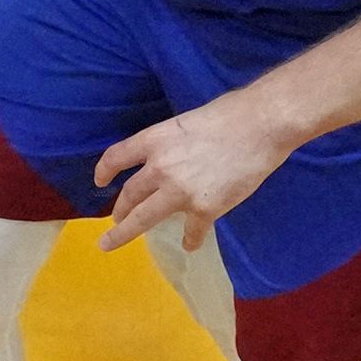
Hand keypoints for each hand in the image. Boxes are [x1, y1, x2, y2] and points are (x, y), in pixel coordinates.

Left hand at [89, 89, 292, 253]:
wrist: (260, 127)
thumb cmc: (228, 115)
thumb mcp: (185, 124)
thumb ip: (171, 145)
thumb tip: (169, 161)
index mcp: (154, 140)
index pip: (117, 157)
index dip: (104, 171)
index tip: (99, 182)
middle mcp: (159, 167)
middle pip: (128, 195)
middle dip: (119, 210)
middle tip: (115, 220)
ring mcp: (180, 191)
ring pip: (143, 219)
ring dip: (125, 232)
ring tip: (114, 240)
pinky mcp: (204, 209)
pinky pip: (191, 231)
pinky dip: (190, 239)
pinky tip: (190, 244)